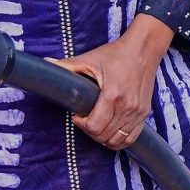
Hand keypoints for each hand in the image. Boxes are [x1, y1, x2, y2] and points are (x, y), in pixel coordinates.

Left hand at [56, 15, 173, 150]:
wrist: (144, 49)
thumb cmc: (117, 54)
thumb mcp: (90, 58)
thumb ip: (67, 65)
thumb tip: (45, 62)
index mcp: (113, 94)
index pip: (94, 126)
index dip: (82, 124)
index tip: (78, 115)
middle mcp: (127, 106)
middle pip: (103, 135)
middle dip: (90, 130)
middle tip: (85, 118)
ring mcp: (138, 112)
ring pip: (116, 140)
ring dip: (102, 136)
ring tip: (97, 123)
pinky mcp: (144, 113)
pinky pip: (130, 138)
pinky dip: (118, 140)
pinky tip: (110, 130)